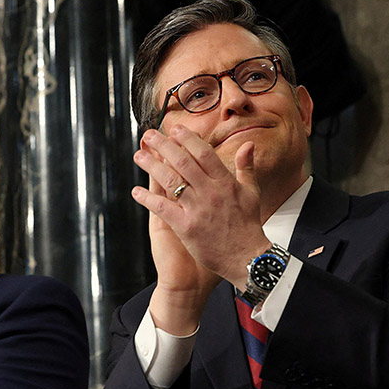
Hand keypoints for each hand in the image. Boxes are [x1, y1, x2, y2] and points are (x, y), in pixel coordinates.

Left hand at [133, 126, 270, 295]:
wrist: (247, 259)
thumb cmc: (248, 228)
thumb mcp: (252, 193)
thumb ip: (246, 167)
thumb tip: (248, 144)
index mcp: (225, 183)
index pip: (203, 153)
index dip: (187, 138)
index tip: (174, 129)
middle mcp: (210, 193)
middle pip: (183, 161)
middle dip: (164, 145)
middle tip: (149, 135)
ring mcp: (197, 209)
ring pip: (170, 180)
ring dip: (151, 166)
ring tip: (139, 156)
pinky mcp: (186, 227)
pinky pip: (163, 208)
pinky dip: (148, 199)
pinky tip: (136, 192)